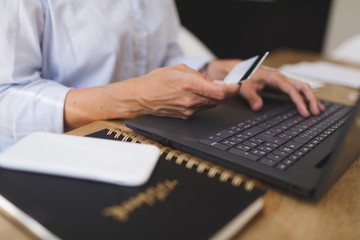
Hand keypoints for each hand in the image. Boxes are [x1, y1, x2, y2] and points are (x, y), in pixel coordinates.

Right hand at [118, 64, 239, 118]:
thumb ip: (201, 76)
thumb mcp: (180, 69)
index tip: (236, 83)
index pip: (222, 91)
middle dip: (226, 92)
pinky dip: (205, 102)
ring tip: (207, 88)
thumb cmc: (156, 81)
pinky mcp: (186, 116)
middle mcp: (191, 100)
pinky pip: (203, 109)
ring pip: (213, 105)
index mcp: (190, 84)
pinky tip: (197, 95)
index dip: (234, 88)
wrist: (140, 97)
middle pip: (221, 100)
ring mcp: (189, 110)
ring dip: (216, 97)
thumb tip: (218, 82)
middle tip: (226, 84)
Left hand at [206, 59, 324, 116]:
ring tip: (319, 110)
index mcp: (275, 78)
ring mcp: (282, 82)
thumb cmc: (243, 77)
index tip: (305, 112)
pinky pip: (296, 91)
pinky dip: (304, 98)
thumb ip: (251, 97)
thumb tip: (258, 108)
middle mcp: (281, 79)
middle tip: (317, 112)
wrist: (239, 71)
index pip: (292, 90)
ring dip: (311, 98)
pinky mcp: (280, 86)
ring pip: (302, 88)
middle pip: (303, 87)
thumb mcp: (244, 87)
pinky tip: (309, 105)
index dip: (300, 102)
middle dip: (311, 99)